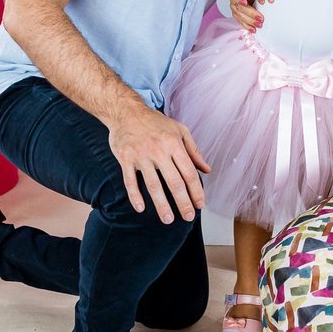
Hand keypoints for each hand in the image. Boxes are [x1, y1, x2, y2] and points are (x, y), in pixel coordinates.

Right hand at [108, 108, 209, 223]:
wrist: (126, 111)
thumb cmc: (155, 122)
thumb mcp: (180, 130)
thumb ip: (194, 151)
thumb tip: (207, 170)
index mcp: (174, 144)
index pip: (188, 172)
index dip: (196, 190)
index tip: (200, 204)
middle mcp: (158, 150)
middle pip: (173, 182)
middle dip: (183, 202)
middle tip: (188, 217)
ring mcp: (141, 155)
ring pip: (153, 185)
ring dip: (161, 204)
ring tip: (168, 219)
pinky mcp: (125, 159)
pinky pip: (130, 180)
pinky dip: (134, 195)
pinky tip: (141, 208)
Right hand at [228, 0, 263, 31]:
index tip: (246, 2)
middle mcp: (232, 1)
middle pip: (240, 9)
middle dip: (251, 14)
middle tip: (261, 18)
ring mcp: (234, 9)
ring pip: (240, 17)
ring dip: (250, 22)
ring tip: (259, 25)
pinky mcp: (237, 16)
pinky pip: (241, 22)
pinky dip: (247, 27)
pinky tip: (253, 30)